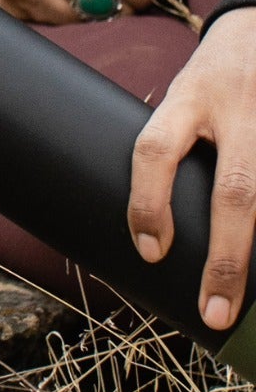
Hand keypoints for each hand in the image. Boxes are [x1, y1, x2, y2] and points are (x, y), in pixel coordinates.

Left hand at [129, 7, 255, 331]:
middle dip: (225, 259)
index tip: (150, 251)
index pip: (154, 149)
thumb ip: (172, 145)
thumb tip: (149, 227)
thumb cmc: (210, 79)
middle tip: (213, 312)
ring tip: (252, 305)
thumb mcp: (180, 97)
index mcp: (186, 98)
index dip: (147, 202)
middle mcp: (235, 110)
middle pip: (234, 192)